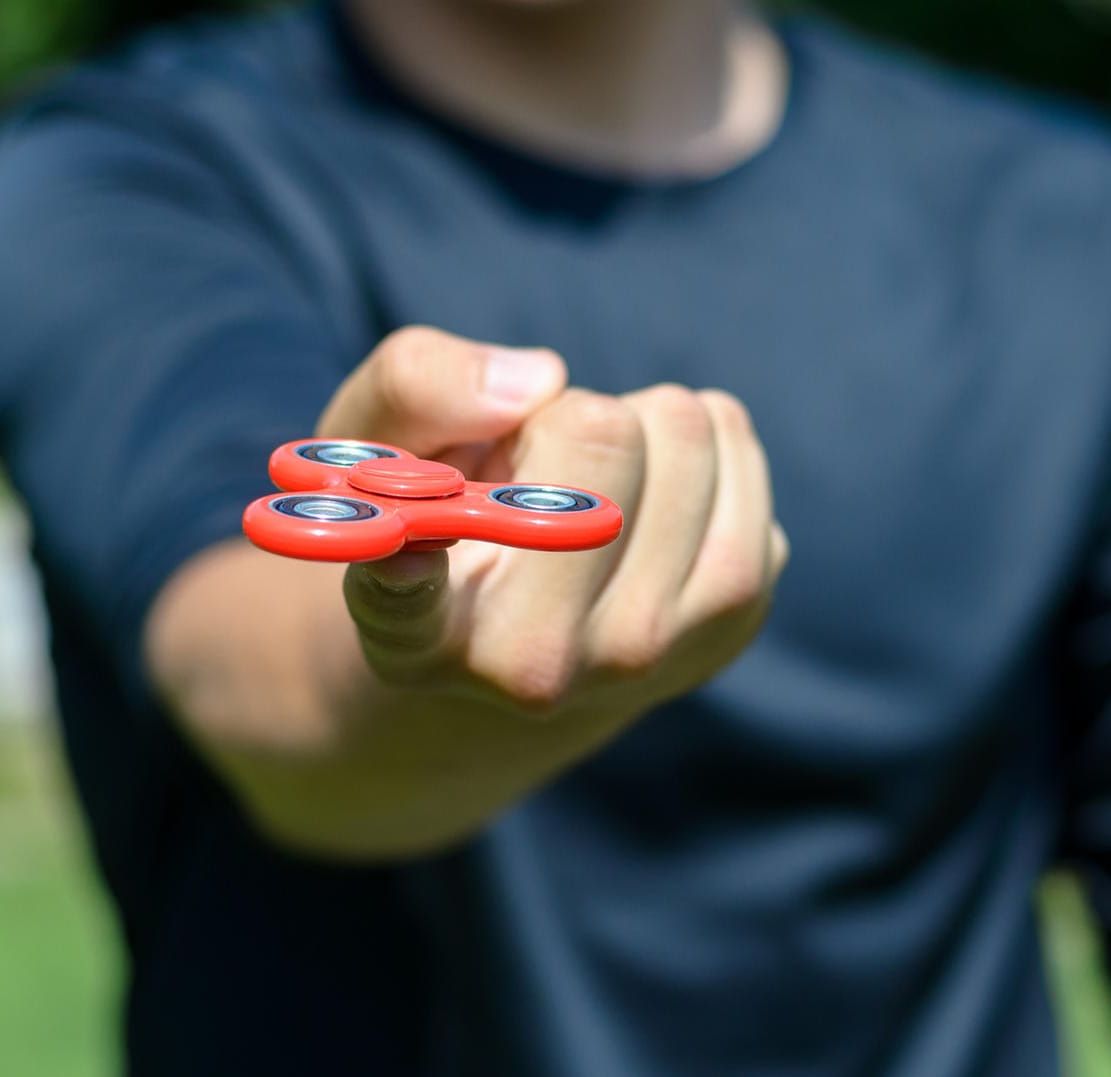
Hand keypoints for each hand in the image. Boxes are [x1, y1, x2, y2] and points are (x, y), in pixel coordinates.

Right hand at [146, 325, 786, 858]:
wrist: (516, 645)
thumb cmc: (435, 519)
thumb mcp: (373, 446)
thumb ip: (415, 389)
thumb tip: (540, 380)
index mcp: (418, 641)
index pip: (407, 607)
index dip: (409, 569)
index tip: (405, 550)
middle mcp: (539, 671)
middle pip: (602, 435)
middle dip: (567, 413)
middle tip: (532, 468)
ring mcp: (652, 656)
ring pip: (685, 428)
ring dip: (636, 422)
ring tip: (586, 487)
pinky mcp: (737, 616)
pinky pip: (734, 441)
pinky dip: (697, 436)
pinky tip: (647, 498)